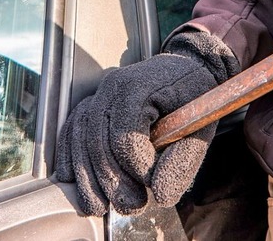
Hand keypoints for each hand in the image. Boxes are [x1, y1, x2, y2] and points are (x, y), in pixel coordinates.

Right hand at [55, 32, 238, 215]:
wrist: (186, 67)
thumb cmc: (195, 94)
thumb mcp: (201, 124)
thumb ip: (183, 160)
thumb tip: (161, 195)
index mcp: (139, 87)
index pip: (125, 138)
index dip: (137, 168)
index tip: (152, 181)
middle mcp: (113, 87)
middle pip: (98, 142)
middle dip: (112, 181)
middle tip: (132, 204)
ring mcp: (99, 94)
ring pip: (81, 140)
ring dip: (89, 178)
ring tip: (103, 205)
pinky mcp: (93, 104)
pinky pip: (72, 133)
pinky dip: (72, 159)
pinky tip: (77, 181)